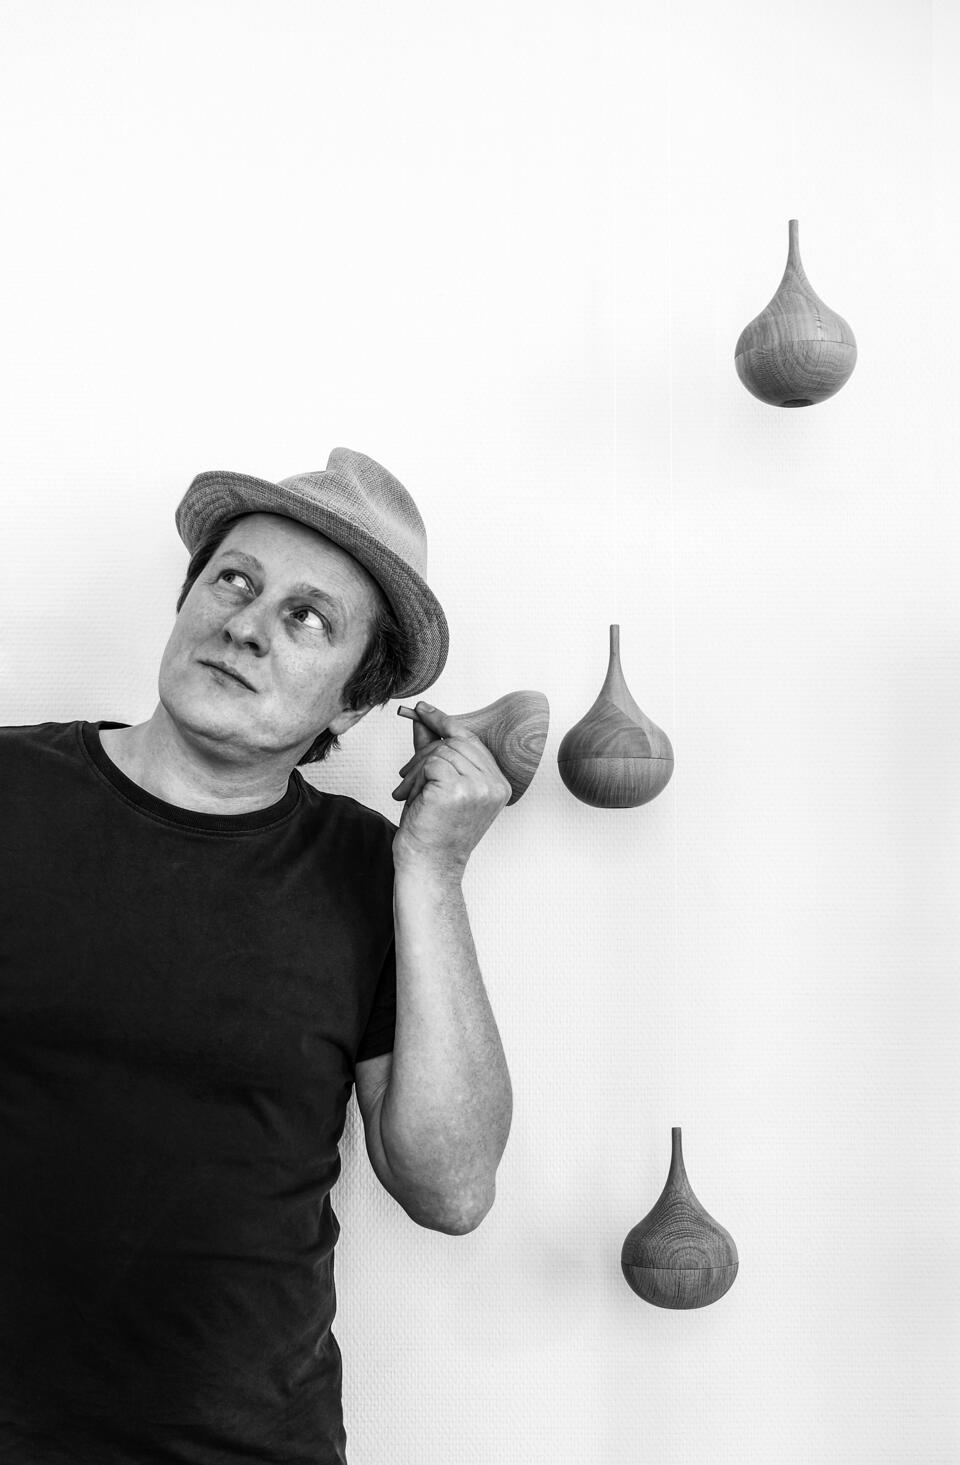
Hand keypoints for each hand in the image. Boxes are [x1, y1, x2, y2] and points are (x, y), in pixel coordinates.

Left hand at [391, 702, 510, 878]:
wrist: (428, 866)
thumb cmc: (433, 831)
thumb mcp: (437, 784)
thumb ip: (433, 749)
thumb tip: (422, 717)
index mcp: (498, 785)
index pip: (472, 741)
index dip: (446, 722)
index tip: (423, 709)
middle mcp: (494, 785)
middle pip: (454, 742)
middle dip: (424, 753)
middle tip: (406, 774)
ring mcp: (479, 788)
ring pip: (440, 752)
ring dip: (416, 770)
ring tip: (409, 794)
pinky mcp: (457, 790)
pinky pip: (430, 764)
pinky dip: (414, 779)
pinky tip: (411, 799)